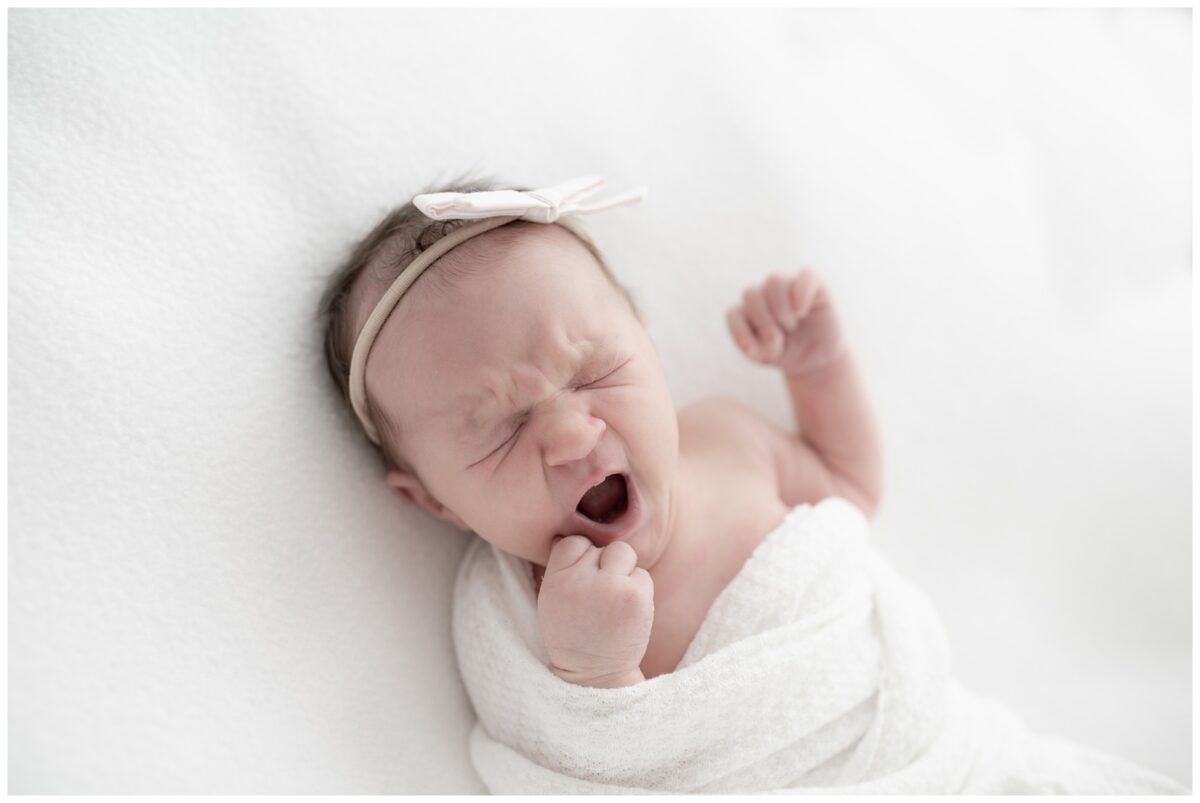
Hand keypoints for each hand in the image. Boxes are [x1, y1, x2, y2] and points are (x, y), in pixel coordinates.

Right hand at [537, 536, 653, 687]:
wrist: (594, 674)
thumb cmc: (573, 633)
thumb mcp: (552, 600)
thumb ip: (560, 566)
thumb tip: (564, 534)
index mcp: (556, 579)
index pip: (574, 542)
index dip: (581, 560)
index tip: (582, 584)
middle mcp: (580, 580)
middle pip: (603, 547)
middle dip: (605, 566)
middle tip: (600, 597)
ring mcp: (610, 587)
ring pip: (625, 554)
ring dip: (624, 572)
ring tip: (614, 602)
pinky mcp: (635, 597)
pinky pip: (643, 574)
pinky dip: (639, 589)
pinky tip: (627, 611)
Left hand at [726, 268, 844, 376]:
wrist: (817, 357)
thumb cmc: (787, 353)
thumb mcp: (769, 357)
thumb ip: (759, 349)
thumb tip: (769, 336)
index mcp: (748, 311)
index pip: (734, 313)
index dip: (741, 333)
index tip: (755, 353)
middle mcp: (765, 293)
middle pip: (750, 293)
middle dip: (762, 320)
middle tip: (777, 338)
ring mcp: (788, 286)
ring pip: (774, 281)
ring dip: (780, 307)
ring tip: (790, 325)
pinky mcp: (814, 284)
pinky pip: (806, 275)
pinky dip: (801, 292)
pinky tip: (801, 312)